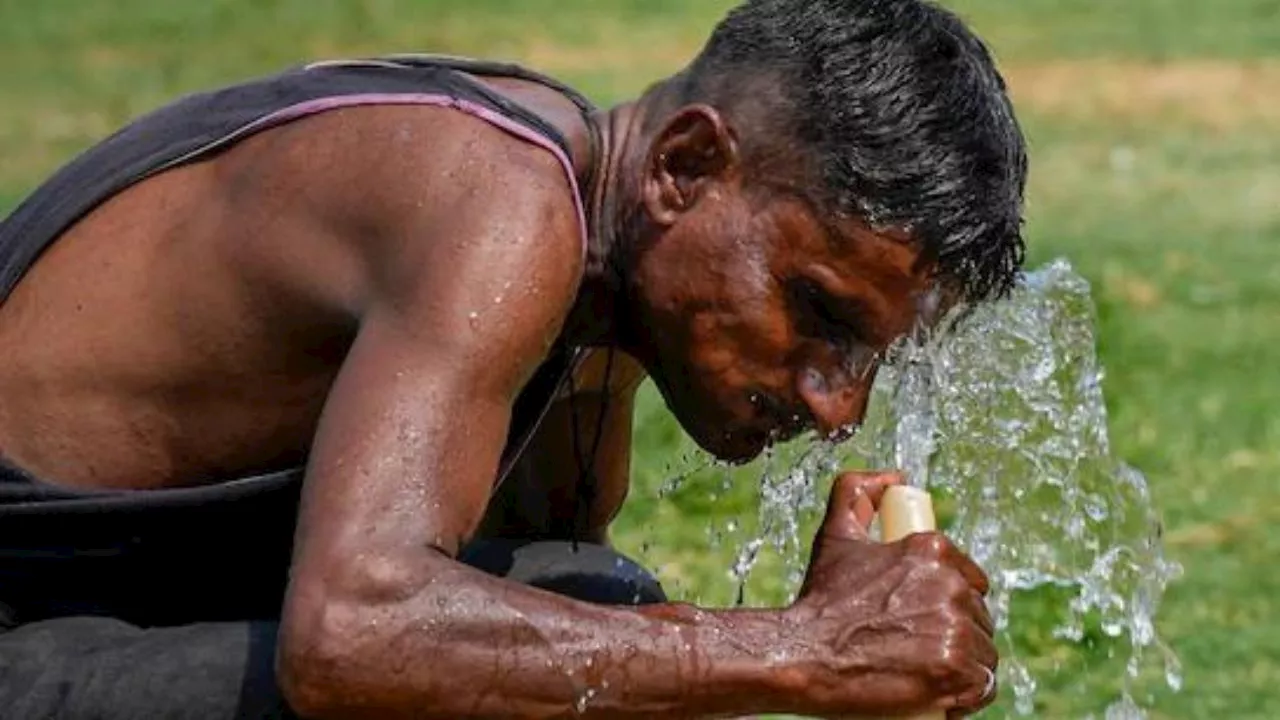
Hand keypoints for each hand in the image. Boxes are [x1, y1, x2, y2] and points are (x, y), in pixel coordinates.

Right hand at [786, 471, 996, 718]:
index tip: (923, 621)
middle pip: (978, 617)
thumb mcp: (835, 535)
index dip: (951, 602)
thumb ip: (856, 491)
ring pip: (983, 653)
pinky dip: (968, 695)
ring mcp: (957, 631)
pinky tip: (943, 694)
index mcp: (933, 551)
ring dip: (964, 666)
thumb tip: (895, 477)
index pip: (970, 580)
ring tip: (925, 673)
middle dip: (956, 634)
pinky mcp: (958, 672)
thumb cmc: (820, 599)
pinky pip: (983, 687)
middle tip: (917, 650)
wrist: (804, 653)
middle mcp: (952, 587)